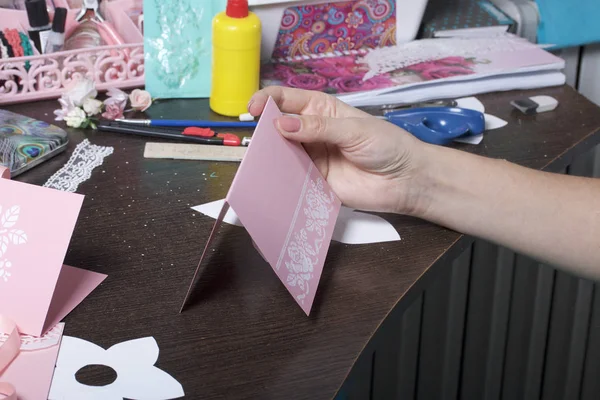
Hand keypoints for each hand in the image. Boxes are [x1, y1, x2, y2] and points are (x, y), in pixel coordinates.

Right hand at [248, 86, 425, 214]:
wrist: (405, 180)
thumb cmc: (385, 145)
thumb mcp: (353, 130)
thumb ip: (318, 127)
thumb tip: (281, 124)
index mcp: (320, 109)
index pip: (285, 99)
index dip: (266, 100)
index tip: (254, 110)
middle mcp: (310, 132)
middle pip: (277, 128)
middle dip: (264, 132)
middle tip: (258, 142)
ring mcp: (310, 158)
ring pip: (280, 154)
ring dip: (270, 158)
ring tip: (260, 163)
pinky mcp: (312, 183)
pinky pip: (291, 179)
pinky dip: (280, 180)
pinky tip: (272, 182)